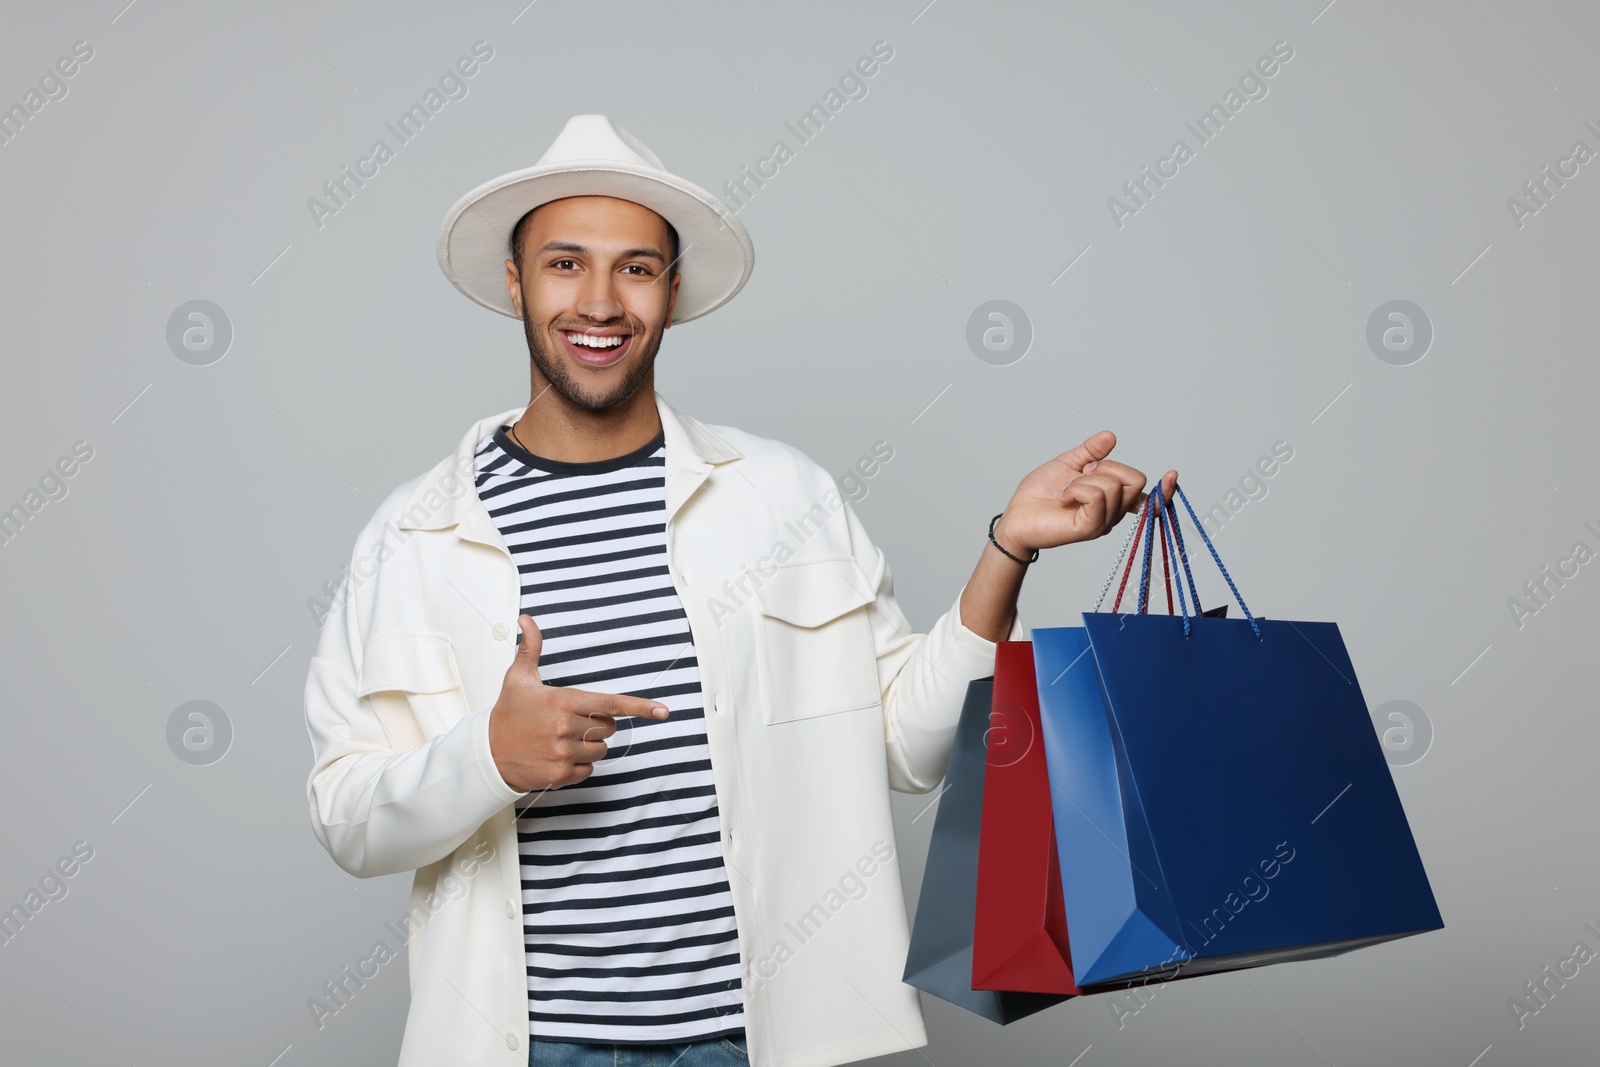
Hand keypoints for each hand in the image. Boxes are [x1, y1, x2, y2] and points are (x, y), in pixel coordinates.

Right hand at [487, 614, 669, 793]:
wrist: (486, 753)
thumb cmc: (507, 715)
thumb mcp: (519, 678)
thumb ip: (531, 648)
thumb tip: (527, 620)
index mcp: (563, 702)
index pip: (610, 704)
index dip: (640, 707)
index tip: (662, 711)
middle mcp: (567, 728)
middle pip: (608, 727)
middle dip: (596, 724)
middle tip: (571, 721)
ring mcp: (565, 753)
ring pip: (600, 750)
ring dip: (588, 745)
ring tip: (561, 738)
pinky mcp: (561, 775)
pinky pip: (589, 770)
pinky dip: (578, 765)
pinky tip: (557, 755)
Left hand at [992, 430, 1175, 557]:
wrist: (1017, 516)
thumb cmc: (1040, 494)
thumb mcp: (1068, 464)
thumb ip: (1091, 451)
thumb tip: (1111, 436)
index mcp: (1113, 499)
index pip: (1149, 497)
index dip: (1166, 489)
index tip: (1173, 473)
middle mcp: (1113, 513)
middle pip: (1135, 480)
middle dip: (1107, 468)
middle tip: (1081, 476)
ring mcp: (1103, 523)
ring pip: (1114, 485)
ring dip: (1084, 479)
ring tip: (1065, 491)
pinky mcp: (1089, 528)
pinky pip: (1097, 495)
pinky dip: (1077, 488)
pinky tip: (1064, 497)